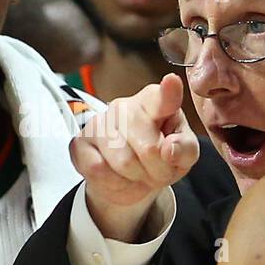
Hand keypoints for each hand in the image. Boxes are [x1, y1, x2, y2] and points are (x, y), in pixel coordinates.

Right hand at [71, 73, 199, 241]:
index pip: (162, 97)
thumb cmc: (159, 156)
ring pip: (124, 163)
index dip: (169, 92)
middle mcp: (124, 107)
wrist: (129, 177)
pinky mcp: (79, 144)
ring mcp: (98, 123)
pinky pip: (98, 171)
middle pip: (149, 148)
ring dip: (137, 178)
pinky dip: (114, 182)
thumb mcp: (183, 153)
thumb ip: (185, 148)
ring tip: (139, 173)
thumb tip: (169, 149)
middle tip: (159, 170)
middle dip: (159, 170)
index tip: (172, 82)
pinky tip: (117, 175)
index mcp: (154, 102)